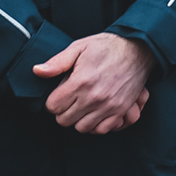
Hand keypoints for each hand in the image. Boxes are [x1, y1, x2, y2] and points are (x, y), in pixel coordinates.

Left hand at [33, 32, 153, 134]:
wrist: (138, 49)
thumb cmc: (106, 46)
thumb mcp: (79, 47)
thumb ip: (57, 62)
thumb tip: (37, 71)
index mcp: (80, 81)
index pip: (53, 107)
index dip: (52, 101)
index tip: (59, 94)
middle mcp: (94, 97)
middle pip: (64, 120)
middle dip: (63, 111)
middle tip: (69, 101)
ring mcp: (108, 105)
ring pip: (81, 127)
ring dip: (78, 119)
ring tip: (81, 107)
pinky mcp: (120, 109)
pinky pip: (101, 129)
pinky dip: (95, 125)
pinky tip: (94, 113)